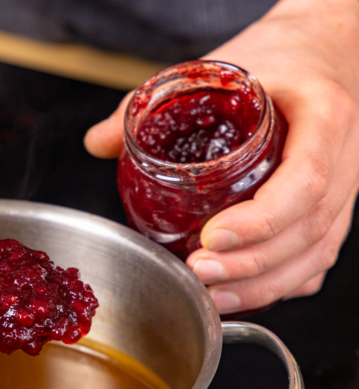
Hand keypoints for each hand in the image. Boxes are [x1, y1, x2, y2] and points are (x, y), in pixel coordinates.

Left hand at [85, 0, 358, 312]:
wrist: (324, 52)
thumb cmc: (278, 59)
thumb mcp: (222, 68)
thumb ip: (155, 101)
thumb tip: (96, 142)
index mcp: (325, 117)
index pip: (306, 180)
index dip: (261, 219)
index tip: (211, 237)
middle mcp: (347, 158)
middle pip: (310, 229)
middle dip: (251, 263)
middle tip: (198, 272)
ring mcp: (346, 191)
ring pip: (316, 254)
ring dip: (262, 285)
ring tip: (211, 295)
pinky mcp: (334, 212)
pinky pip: (315, 261)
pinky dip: (278, 285)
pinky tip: (239, 294)